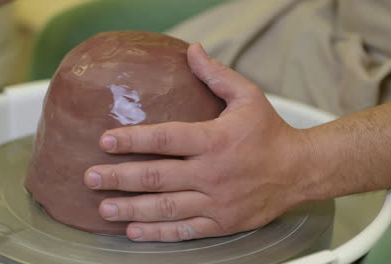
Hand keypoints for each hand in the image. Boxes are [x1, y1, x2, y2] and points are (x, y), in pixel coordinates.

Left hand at [84, 43, 310, 241]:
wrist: (300, 170)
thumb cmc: (270, 132)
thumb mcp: (247, 96)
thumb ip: (216, 74)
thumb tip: (192, 49)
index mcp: (214, 139)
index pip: (164, 138)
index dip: (132, 140)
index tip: (104, 141)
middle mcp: (211, 173)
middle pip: (156, 176)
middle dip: (119, 178)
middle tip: (90, 177)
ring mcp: (216, 201)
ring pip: (165, 207)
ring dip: (131, 208)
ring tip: (103, 208)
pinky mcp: (221, 222)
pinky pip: (184, 230)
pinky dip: (157, 232)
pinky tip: (134, 230)